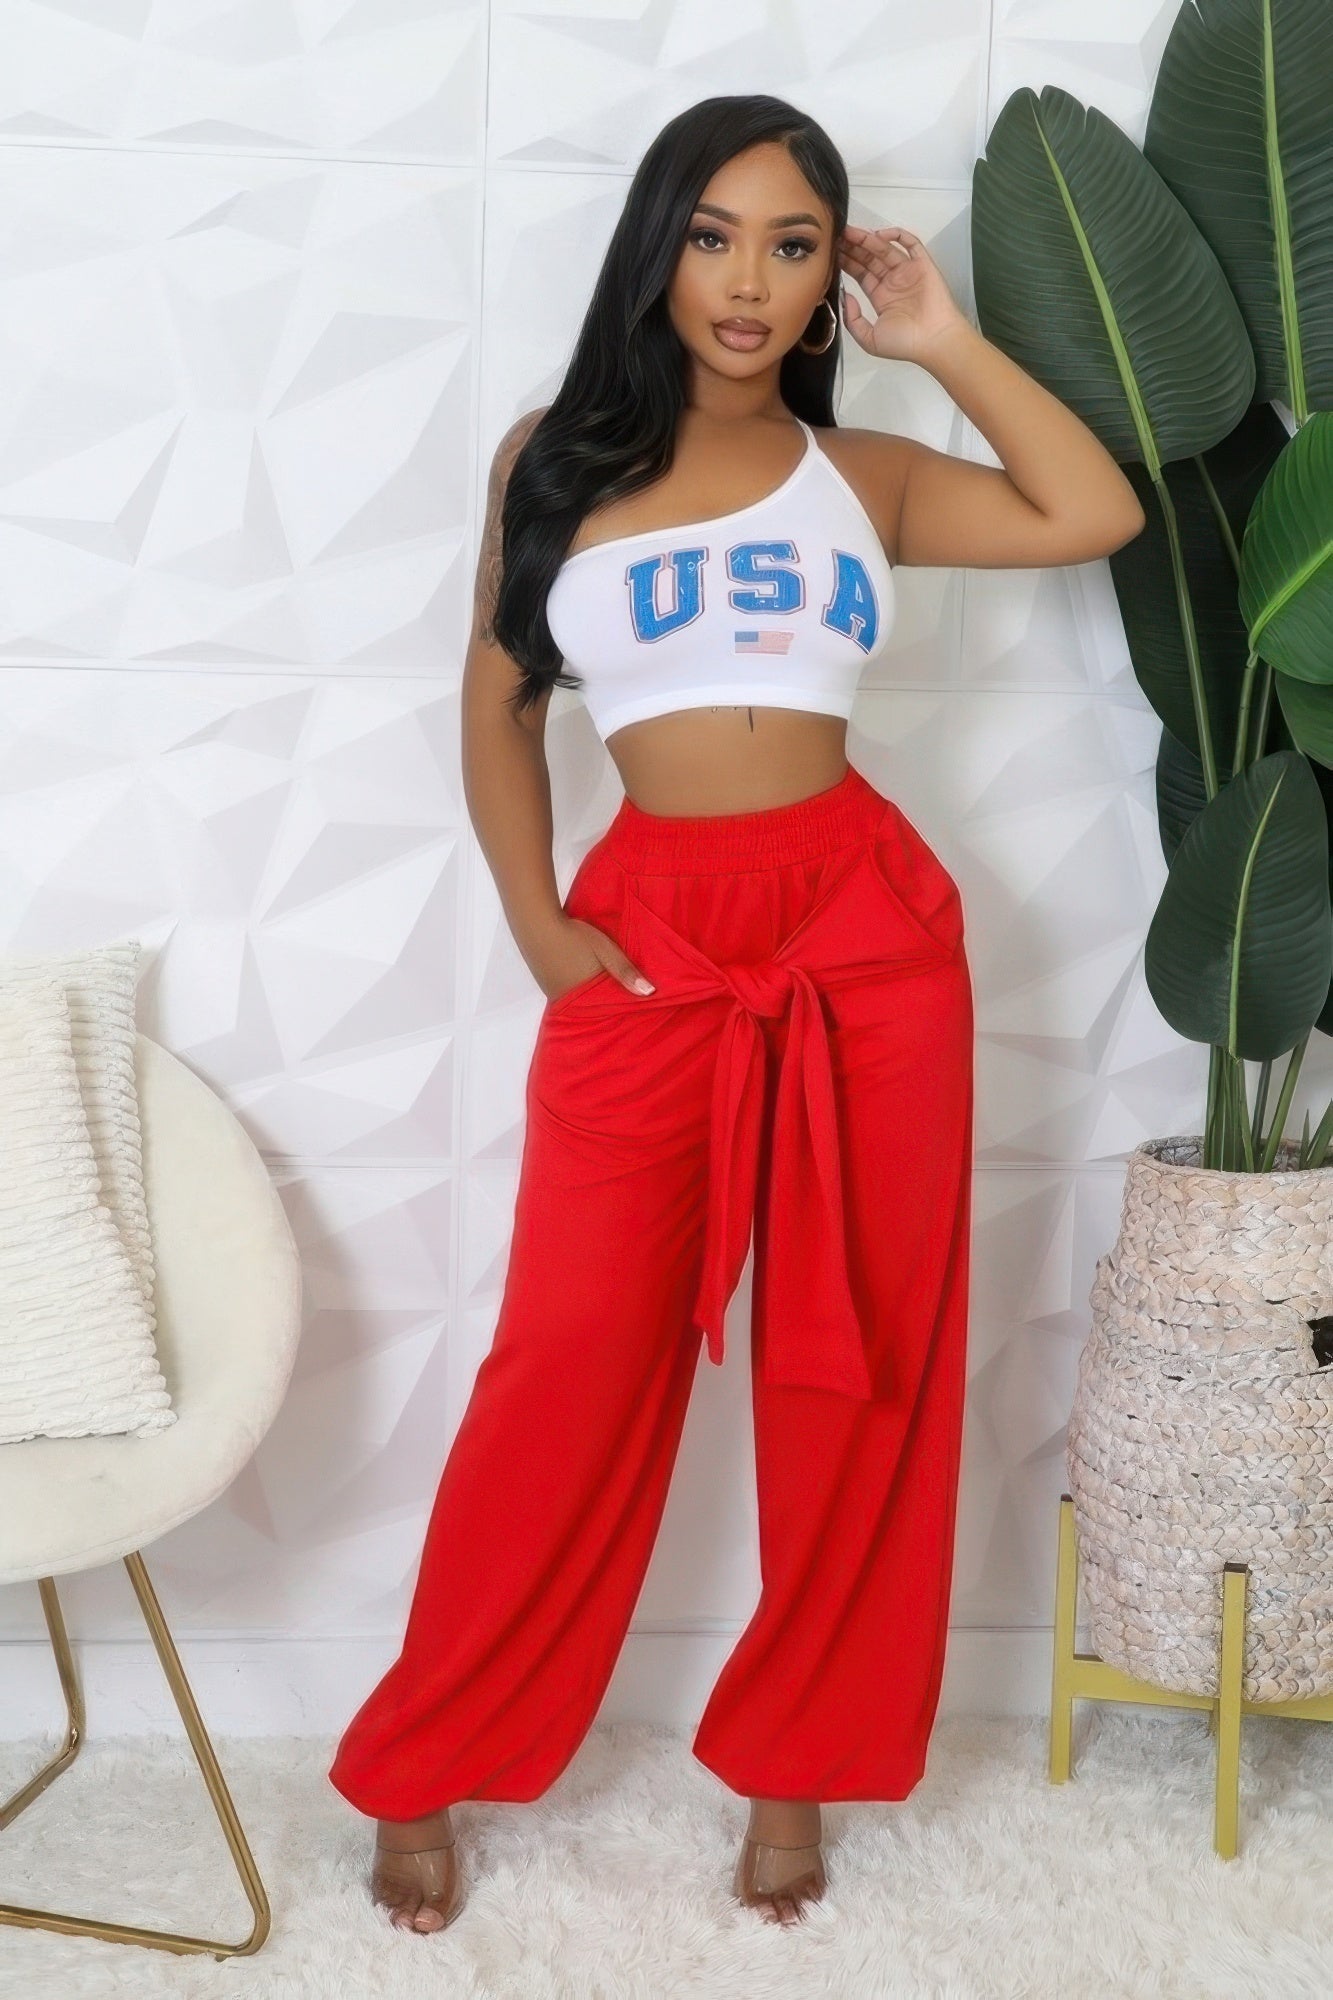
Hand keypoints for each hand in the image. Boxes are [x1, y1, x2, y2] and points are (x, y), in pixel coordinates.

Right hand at [537, 916, 653, 1002]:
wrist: (537, 922)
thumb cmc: (574, 935)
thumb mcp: (606, 951)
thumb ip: (626, 972)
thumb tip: (649, 993)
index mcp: (583, 997)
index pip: (607, 1009)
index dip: (621, 1005)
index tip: (635, 1004)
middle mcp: (566, 1000)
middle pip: (592, 1007)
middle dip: (606, 1002)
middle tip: (622, 997)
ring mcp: (552, 992)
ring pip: (579, 999)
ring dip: (591, 994)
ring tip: (605, 987)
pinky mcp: (545, 982)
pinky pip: (567, 992)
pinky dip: (578, 988)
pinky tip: (584, 978)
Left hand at [836, 224, 969, 366]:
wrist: (934, 341)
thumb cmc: (905, 344)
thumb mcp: (870, 340)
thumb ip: (853, 320)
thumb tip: (846, 296)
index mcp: (881, 297)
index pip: (860, 274)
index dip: (847, 262)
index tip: (832, 253)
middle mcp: (893, 282)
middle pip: (869, 258)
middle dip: (853, 247)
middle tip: (837, 236)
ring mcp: (908, 271)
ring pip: (885, 249)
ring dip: (868, 239)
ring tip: (850, 232)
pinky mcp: (922, 264)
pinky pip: (910, 243)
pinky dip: (897, 235)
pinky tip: (879, 235)